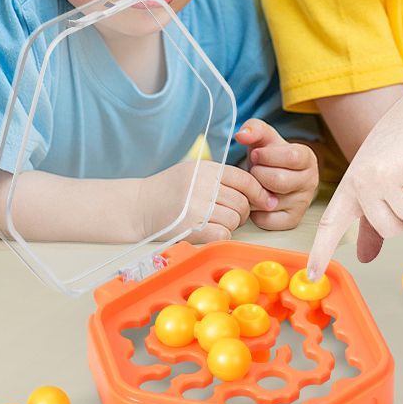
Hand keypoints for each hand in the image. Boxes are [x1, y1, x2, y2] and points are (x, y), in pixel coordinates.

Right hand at [140, 160, 276, 243]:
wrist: (138, 206)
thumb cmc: (169, 190)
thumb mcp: (194, 172)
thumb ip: (222, 177)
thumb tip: (260, 193)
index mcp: (206, 168)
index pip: (245, 179)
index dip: (258, 192)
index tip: (264, 201)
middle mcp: (202, 184)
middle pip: (242, 202)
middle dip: (243, 212)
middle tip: (232, 215)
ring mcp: (196, 205)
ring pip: (234, 219)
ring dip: (231, 225)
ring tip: (217, 222)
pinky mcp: (190, 226)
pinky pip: (223, 234)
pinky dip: (221, 235)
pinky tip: (210, 231)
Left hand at [236, 119, 318, 229]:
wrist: (274, 174)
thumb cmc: (269, 156)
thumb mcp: (263, 137)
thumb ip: (253, 129)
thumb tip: (242, 135)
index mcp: (307, 158)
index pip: (291, 157)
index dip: (267, 156)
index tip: (256, 154)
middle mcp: (311, 181)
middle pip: (280, 180)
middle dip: (258, 174)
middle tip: (254, 171)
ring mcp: (303, 202)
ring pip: (272, 201)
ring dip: (255, 192)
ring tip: (256, 184)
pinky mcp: (293, 220)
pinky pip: (268, 220)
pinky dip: (255, 211)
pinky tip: (257, 199)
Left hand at [308, 106, 402, 278]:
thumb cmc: (397, 150)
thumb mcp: (374, 181)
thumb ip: (370, 221)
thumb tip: (365, 257)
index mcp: (350, 186)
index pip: (331, 224)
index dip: (321, 251)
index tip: (312, 275)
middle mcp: (363, 181)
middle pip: (390, 229)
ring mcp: (386, 175)